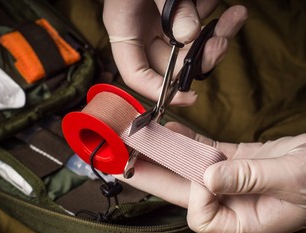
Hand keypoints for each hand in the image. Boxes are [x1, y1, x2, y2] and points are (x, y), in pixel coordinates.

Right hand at [103, 0, 246, 104]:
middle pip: (171, 62)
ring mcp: (165, 21)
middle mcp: (145, 31)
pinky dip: (216, 16)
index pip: (136, 74)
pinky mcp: (184, 9)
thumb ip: (168, 10)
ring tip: (234, 18)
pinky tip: (226, 6)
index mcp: (126, 30)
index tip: (187, 97)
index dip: (158, 91)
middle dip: (200, 58)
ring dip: (216, 36)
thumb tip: (189, 34)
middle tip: (220, 45)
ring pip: (191, 45)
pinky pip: (201, 21)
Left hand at [116, 122, 305, 232]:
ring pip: (188, 168)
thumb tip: (208, 179)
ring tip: (141, 139)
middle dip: (152, 173)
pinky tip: (170, 130)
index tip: (208, 174)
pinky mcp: (233, 161)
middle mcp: (230, 203)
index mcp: (243, 219)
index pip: (201, 215)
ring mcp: (229, 181)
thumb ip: (249, 180)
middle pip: (181, 190)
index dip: (197, 194)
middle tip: (122, 159)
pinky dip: (187, 141)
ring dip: (164, 153)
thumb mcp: (290, 180)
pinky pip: (203, 152)